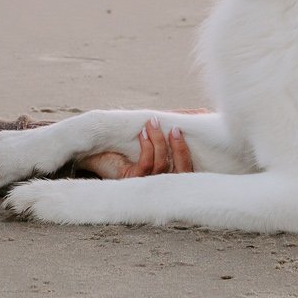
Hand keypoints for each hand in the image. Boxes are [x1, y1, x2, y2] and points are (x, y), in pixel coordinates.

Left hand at [77, 119, 194, 181]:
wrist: (96, 151)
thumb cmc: (128, 143)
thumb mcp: (155, 134)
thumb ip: (175, 125)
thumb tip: (202, 112)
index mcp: (169, 174)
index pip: (188, 169)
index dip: (190, 151)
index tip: (183, 129)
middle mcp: (161, 183)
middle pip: (181, 172)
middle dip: (179, 149)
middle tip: (174, 128)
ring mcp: (146, 184)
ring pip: (162, 166)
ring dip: (159, 142)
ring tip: (151, 123)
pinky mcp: (132, 181)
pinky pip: (145, 166)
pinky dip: (146, 148)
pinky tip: (142, 133)